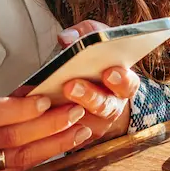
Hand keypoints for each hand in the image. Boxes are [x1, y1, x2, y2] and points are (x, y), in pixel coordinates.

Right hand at [0, 26, 117, 170]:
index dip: (18, 108)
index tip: (42, 99)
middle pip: (14, 137)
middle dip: (47, 125)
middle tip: (73, 110)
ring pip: (22, 155)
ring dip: (54, 143)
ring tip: (80, 128)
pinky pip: (22, 166)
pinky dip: (46, 155)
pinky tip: (68, 143)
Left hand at [48, 20, 138, 145]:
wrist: (91, 87)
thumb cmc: (94, 62)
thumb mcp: (95, 41)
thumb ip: (85, 34)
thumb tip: (67, 38)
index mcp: (122, 83)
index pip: (129, 84)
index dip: (121, 80)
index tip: (109, 72)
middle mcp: (114, 106)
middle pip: (105, 106)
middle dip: (88, 95)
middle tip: (71, 85)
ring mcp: (98, 124)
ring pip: (85, 123)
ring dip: (69, 112)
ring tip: (52, 100)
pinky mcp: (80, 137)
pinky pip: (68, 135)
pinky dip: (55, 125)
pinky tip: (41, 113)